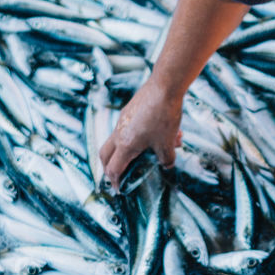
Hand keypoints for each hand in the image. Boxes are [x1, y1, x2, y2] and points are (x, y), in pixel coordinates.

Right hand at [99, 78, 183, 192]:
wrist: (165, 85)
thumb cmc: (164, 116)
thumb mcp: (168, 143)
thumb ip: (166, 159)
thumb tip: (166, 165)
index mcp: (125, 145)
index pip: (113, 169)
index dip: (115, 182)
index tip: (119, 189)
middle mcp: (119, 132)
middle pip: (106, 154)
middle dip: (110, 168)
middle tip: (119, 175)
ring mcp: (123, 120)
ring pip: (119, 140)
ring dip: (131, 150)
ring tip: (155, 151)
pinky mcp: (130, 110)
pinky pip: (130, 128)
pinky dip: (140, 135)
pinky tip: (165, 132)